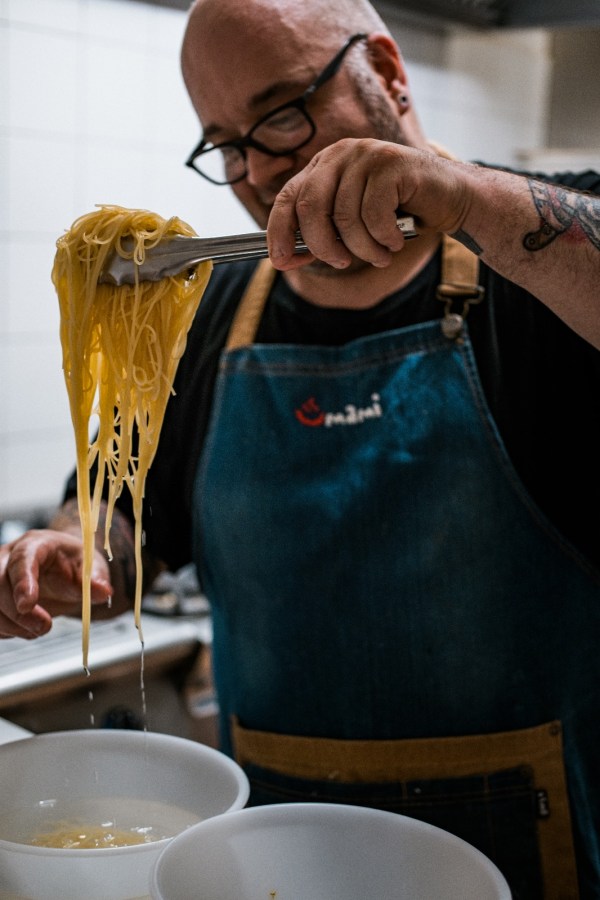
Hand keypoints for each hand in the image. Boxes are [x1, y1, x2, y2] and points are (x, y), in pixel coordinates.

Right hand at [0, 530, 112, 638]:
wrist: (63, 570)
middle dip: (16, 611)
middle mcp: (10, 557)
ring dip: (10, 625)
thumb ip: (96, 579)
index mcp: (37, 544)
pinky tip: (25, 629)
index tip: (28, 605)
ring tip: (38, 630)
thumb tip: (103, 591)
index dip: (22, 582)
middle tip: (43, 627)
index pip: (23, 558)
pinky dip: (5, 630)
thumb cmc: (74, 564)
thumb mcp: (92, 566)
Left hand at [267, 139, 469, 269]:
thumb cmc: (399, 214)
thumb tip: (285, 259)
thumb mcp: (353, 225)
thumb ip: (322, 235)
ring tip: (380, 254)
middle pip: (311, 207)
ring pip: (344, 217)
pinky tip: (396, 239)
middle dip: (323, 246)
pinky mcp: (392, 162)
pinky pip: (373, 215)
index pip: (287, 197)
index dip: (279, 233)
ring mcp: (366, 154)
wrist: (450, 198)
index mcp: (324, 166)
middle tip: (342, 262)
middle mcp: (340, 154)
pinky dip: (384, 238)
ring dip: (362, 249)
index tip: (281, 262)